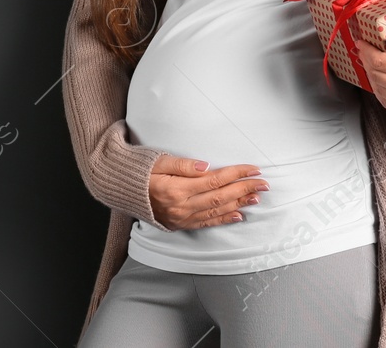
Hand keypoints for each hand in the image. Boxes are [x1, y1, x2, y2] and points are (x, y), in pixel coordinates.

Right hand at [147, 154, 267, 230]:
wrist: (121, 189)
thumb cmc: (139, 171)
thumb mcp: (158, 160)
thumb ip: (183, 164)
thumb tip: (207, 166)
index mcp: (176, 188)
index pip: (214, 180)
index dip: (236, 174)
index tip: (253, 169)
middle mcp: (181, 206)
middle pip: (220, 197)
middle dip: (244, 189)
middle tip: (264, 183)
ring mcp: (182, 217)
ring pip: (216, 211)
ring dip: (239, 204)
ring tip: (257, 197)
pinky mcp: (180, 224)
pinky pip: (206, 223)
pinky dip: (224, 219)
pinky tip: (238, 215)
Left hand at [356, 35, 385, 124]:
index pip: (380, 60)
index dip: (367, 50)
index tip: (362, 42)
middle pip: (376, 74)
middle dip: (367, 61)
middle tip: (365, 51)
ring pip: (378, 89)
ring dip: (372, 75)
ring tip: (373, 64)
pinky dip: (380, 91)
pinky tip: (382, 81)